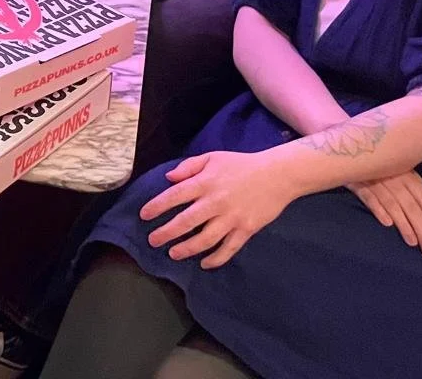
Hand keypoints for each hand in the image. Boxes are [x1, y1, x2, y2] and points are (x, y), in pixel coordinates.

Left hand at [140, 150, 296, 268]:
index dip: (157, 207)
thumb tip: (168, 178)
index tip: (144, 216)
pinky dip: (215, 259)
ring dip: (186, 249)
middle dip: (166, 233)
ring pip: (205, 239)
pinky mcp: (246, 230)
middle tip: (153, 241)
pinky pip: (228, 249)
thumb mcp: (212, 157)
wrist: (277, 175)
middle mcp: (215, 202)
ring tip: (173, 254)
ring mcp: (231, 218)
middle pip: (186, 222)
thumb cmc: (241, 164)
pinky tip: (204, 264)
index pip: (175, 196)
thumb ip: (188, 167)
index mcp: (205, 182)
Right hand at [348, 170, 421, 255]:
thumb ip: (417, 185)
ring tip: (412, 242)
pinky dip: (379, 210)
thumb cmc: (381, 166)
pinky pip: (370, 198)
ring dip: (404, 225)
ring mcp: (376, 182)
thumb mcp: (402, 171)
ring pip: (394, 206)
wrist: (351, 154)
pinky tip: (387, 223)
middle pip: (412, 207)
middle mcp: (395, 179)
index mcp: (408, 177)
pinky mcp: (359, 184)